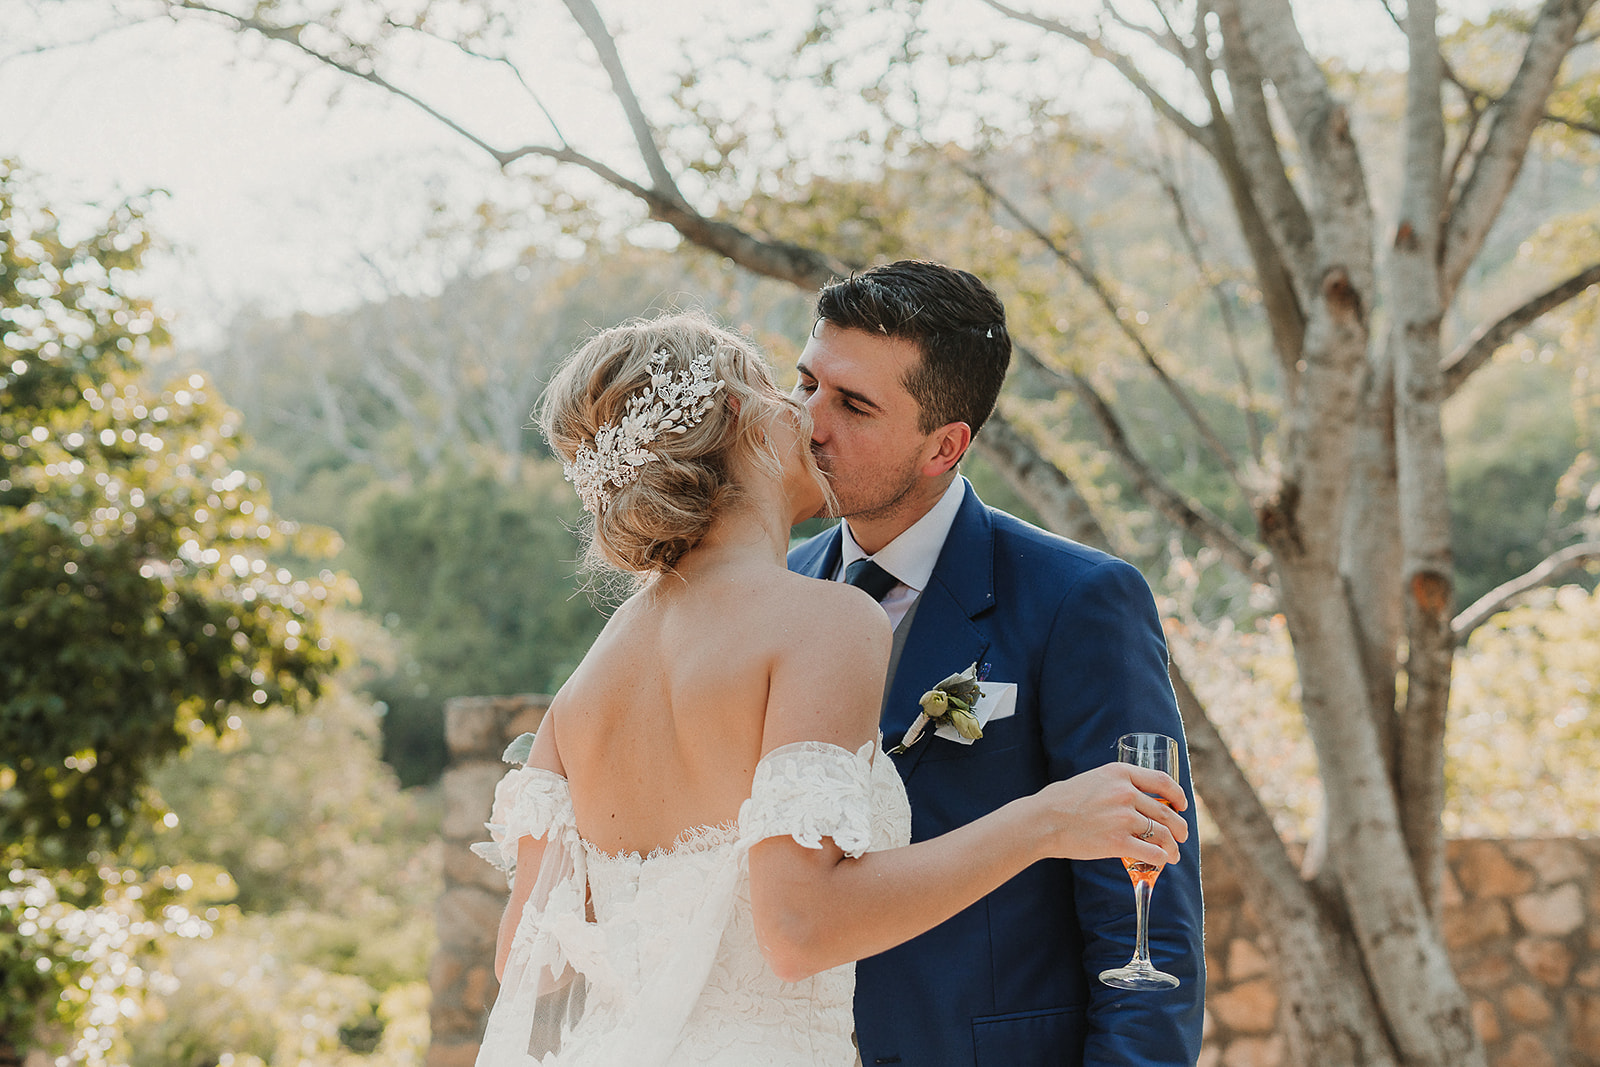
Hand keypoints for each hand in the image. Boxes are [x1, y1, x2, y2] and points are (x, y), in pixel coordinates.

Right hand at [1029, 763, 1188, 866]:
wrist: (1043, 820)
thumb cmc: (1063, 800)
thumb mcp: (1093, 779)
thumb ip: (1117, 784)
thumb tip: (1139, 798)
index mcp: (1120, 773)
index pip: (1162, 781)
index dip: (1178, 795)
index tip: (1182, 804)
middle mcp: (1126, 793)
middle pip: (1166, 812)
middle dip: (1179, 827)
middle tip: (1182, 836)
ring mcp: (1123, 818)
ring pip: (1162, 834)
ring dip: (1172, 847)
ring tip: (1173, 854)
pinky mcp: (1117, 842)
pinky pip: (1151, 851)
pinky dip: (1160, 858)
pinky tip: (1160, 861)